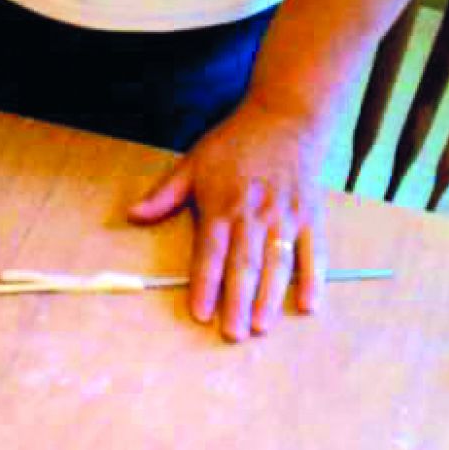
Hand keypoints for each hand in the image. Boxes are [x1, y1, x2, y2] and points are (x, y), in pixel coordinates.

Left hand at [128, 95, 329, 340]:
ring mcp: (286, 217)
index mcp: (222, 206)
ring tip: (262, 326)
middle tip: (232, 333)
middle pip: (244, 265)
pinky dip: (313, 278)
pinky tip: (308, 305)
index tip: (201, 313)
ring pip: (278, 263)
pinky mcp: (312, 216)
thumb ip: (164, 194)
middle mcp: (255, 215)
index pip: (211, 253)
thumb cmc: (236, 143)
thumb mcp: (194, 162)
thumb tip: (132, 214)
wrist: (287, 116)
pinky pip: (315, 252)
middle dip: (237, 301)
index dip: (205, 284)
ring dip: (270, 297)